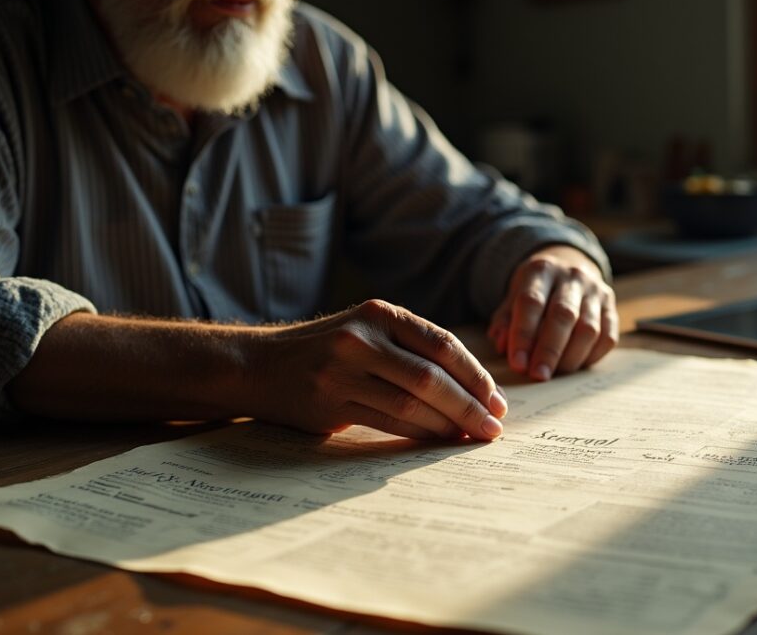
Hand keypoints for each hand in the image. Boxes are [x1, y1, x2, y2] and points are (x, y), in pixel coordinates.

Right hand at [253, 300, 507, 439]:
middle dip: (470, 405)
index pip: (443, 344)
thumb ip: (411, 349)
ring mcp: (342, 370)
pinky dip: (419, 434)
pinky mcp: (328, 402)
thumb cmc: (327, 352)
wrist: (258, 365)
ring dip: (448, 425)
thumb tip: (473, 389)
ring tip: (471, 438)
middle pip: (431, 376)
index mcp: (380, 314)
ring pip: (411, 403)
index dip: (476, 376)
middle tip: (493, 427)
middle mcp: (361, 337)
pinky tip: (438, 441)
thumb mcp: (368, 332)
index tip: (499, 402)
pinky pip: (387, 422)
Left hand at [487, 245, 618, 380]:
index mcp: (542, 270)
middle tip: (538, 376)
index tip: (518, 365)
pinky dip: (591, 357)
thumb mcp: (513, 297)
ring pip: (589, 328)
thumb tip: (502, 346)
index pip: (531, 302)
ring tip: (555, 374)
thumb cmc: (536, 291)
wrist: (567, 268)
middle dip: (549, 350)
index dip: (523, 335)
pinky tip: (575, 367)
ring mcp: (596, 291)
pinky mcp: (612, 307)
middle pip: (563, 315)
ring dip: (570, 357)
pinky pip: (607, 337)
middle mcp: (572, 276)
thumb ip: (505, 321)